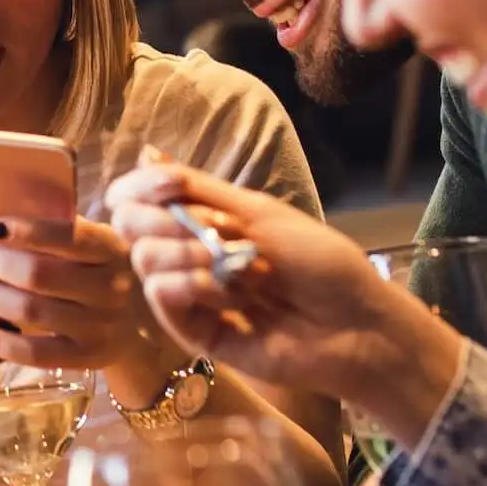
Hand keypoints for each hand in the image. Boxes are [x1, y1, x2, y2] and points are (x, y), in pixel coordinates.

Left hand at [0, 216, 155, 371]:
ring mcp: (101, 327)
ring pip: (31, 311)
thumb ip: (54, 229)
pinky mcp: (86, 358)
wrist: (140, 322)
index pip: (68, 235)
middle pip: (39, 274)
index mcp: (112, 248)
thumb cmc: (96, 269)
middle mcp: (111, 288)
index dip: (24, 230)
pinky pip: (32, 353)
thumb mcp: (91, 243)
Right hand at [103, 149, 463, 442]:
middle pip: (132, 225)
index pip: (138, 196)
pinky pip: (163, 298)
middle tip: (217, 233)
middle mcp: (187, 253)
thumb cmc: (319, 262)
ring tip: (237, 269)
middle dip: (166, 221)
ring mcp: (189, 294)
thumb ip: (197, 189)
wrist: (354, 323)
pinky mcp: (193, 332)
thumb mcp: (258, 212)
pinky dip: (192, 288)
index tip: (172, 185)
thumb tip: (147, 153)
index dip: (143, 186)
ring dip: (188, 255)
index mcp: (202, 219)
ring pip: (145, 260)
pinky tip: (231, 297)